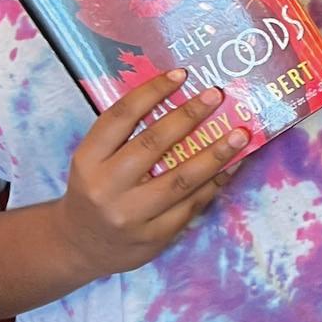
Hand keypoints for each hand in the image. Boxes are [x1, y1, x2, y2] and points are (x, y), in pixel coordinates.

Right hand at [56, 73, 247, 285]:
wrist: (82, 246)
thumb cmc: (95, 191)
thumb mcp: (94, 160)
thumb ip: (126, 134)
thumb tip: (179, 98)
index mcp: (88, 160)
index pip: (120, 117)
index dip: (152, 91)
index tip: (181, 75)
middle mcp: (106, 187)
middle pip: (153, 144)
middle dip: (189, 116)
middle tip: (217, 96)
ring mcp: (131, 215)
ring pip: (180, 179)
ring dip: (215, 154)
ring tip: (240, 134)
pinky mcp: (154, 237)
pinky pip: (191, 205)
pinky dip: (215, 182)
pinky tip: (232, 165)